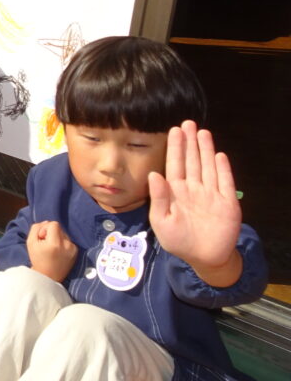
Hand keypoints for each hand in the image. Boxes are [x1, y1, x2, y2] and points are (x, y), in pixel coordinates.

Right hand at [26, 220, 76, 281]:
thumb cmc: (38, 259)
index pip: (53, 224)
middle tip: (45, 244)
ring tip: (52, 249)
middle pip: (59, 228)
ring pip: (64, 234)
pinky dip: (62, 243)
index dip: (45, 228)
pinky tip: (58, 252)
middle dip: (51, 233)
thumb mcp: (31, 242)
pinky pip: (68, 241)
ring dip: (57, 238)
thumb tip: (46, 222)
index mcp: (55, 243)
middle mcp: (66, 245)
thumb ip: (36, 228)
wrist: (48, 277)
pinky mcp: (76, 252)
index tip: (42, 238)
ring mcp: (73, 249)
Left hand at [149, 120, 242, 286]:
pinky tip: (218, 154)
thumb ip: (157, 198)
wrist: (204, 258)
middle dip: (190, 142)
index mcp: (175, 192)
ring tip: (202, 132)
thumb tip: (153, 174)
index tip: (174, 130)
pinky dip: (222, 168)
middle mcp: (193, 188)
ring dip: (205, 149)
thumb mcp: (161, 221)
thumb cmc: (178, 240)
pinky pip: (224, 181)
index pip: (174, 165)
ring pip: (207, 166)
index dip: (175, 148)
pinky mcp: (226, 202)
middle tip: (188, 122)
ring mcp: (210, 194)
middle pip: (192, 160)